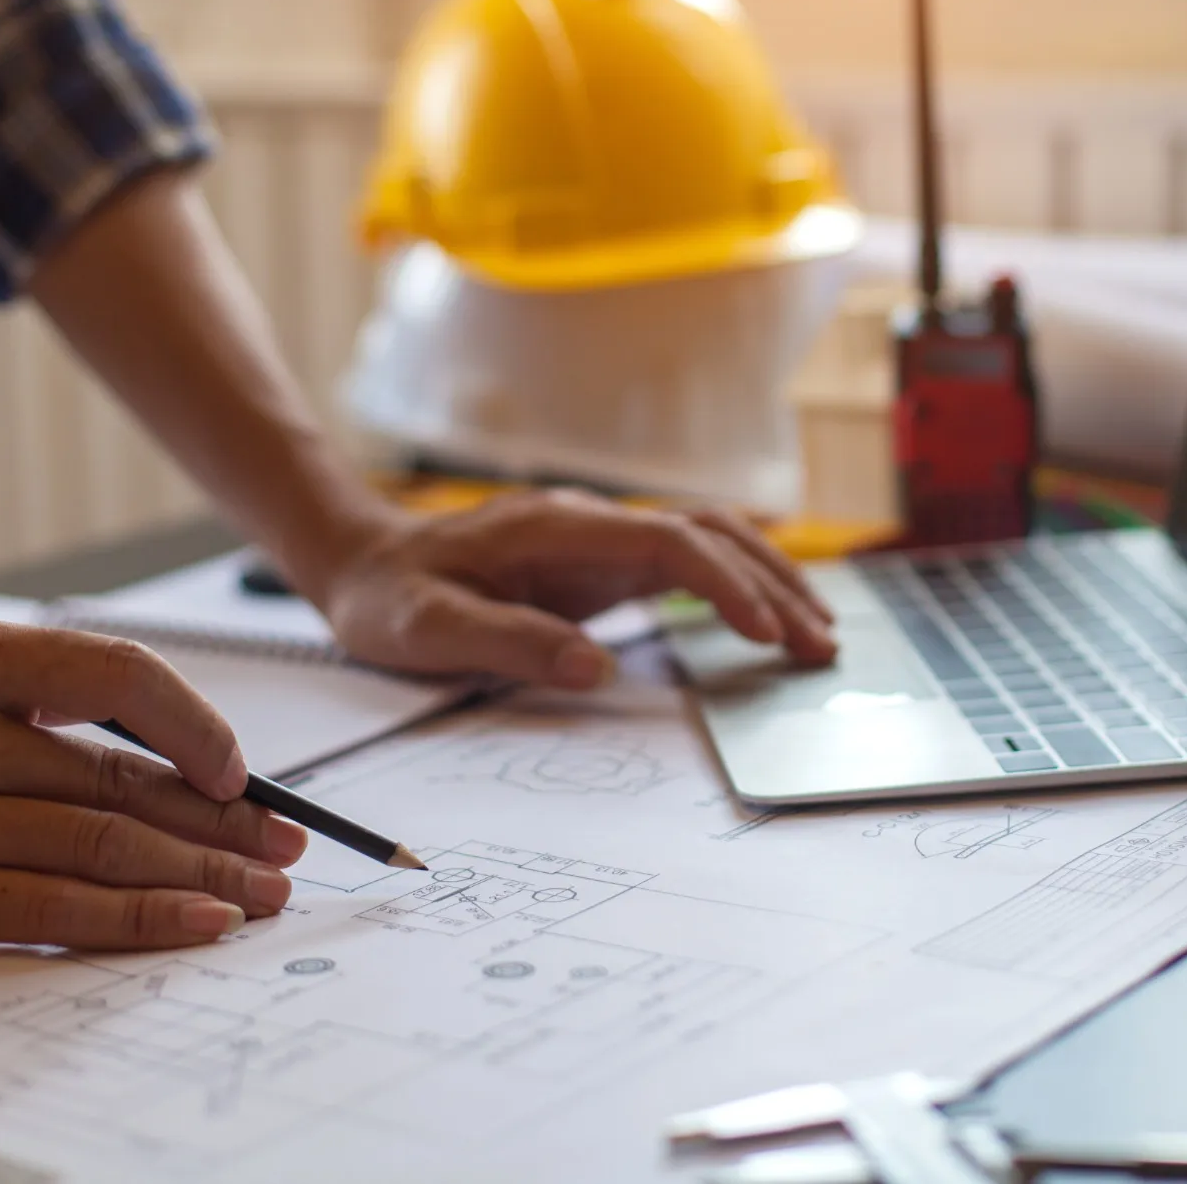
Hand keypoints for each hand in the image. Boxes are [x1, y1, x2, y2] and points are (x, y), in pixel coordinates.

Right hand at [0, 619, 306, 948]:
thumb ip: (60, 696)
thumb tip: (198, 763)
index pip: (115, 677)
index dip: (196, 725)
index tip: (241, 772)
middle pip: (120, 783)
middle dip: (221, 823)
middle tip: (290, 848)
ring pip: (97, 848)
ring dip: (198, 876)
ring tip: (261, 893)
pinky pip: (47, 911)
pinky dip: (133, 920)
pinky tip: (195, 922)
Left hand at [315, 489, 837, 687]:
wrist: (364, 562)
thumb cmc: (390, 597)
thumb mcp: (428, 628)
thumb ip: (509, 641)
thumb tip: (595, 666)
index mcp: (554, 526)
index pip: (666, 541)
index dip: (724, 583)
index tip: (764, 632)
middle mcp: (589, 520)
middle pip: (707, 534)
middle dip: (772, 585)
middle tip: (821, 645)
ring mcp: (600, 537)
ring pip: (707, 540)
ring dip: (767, 581)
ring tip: (817, 634)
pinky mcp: (602, 560)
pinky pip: (686, 563)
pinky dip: (737, 585)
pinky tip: (769, 618)